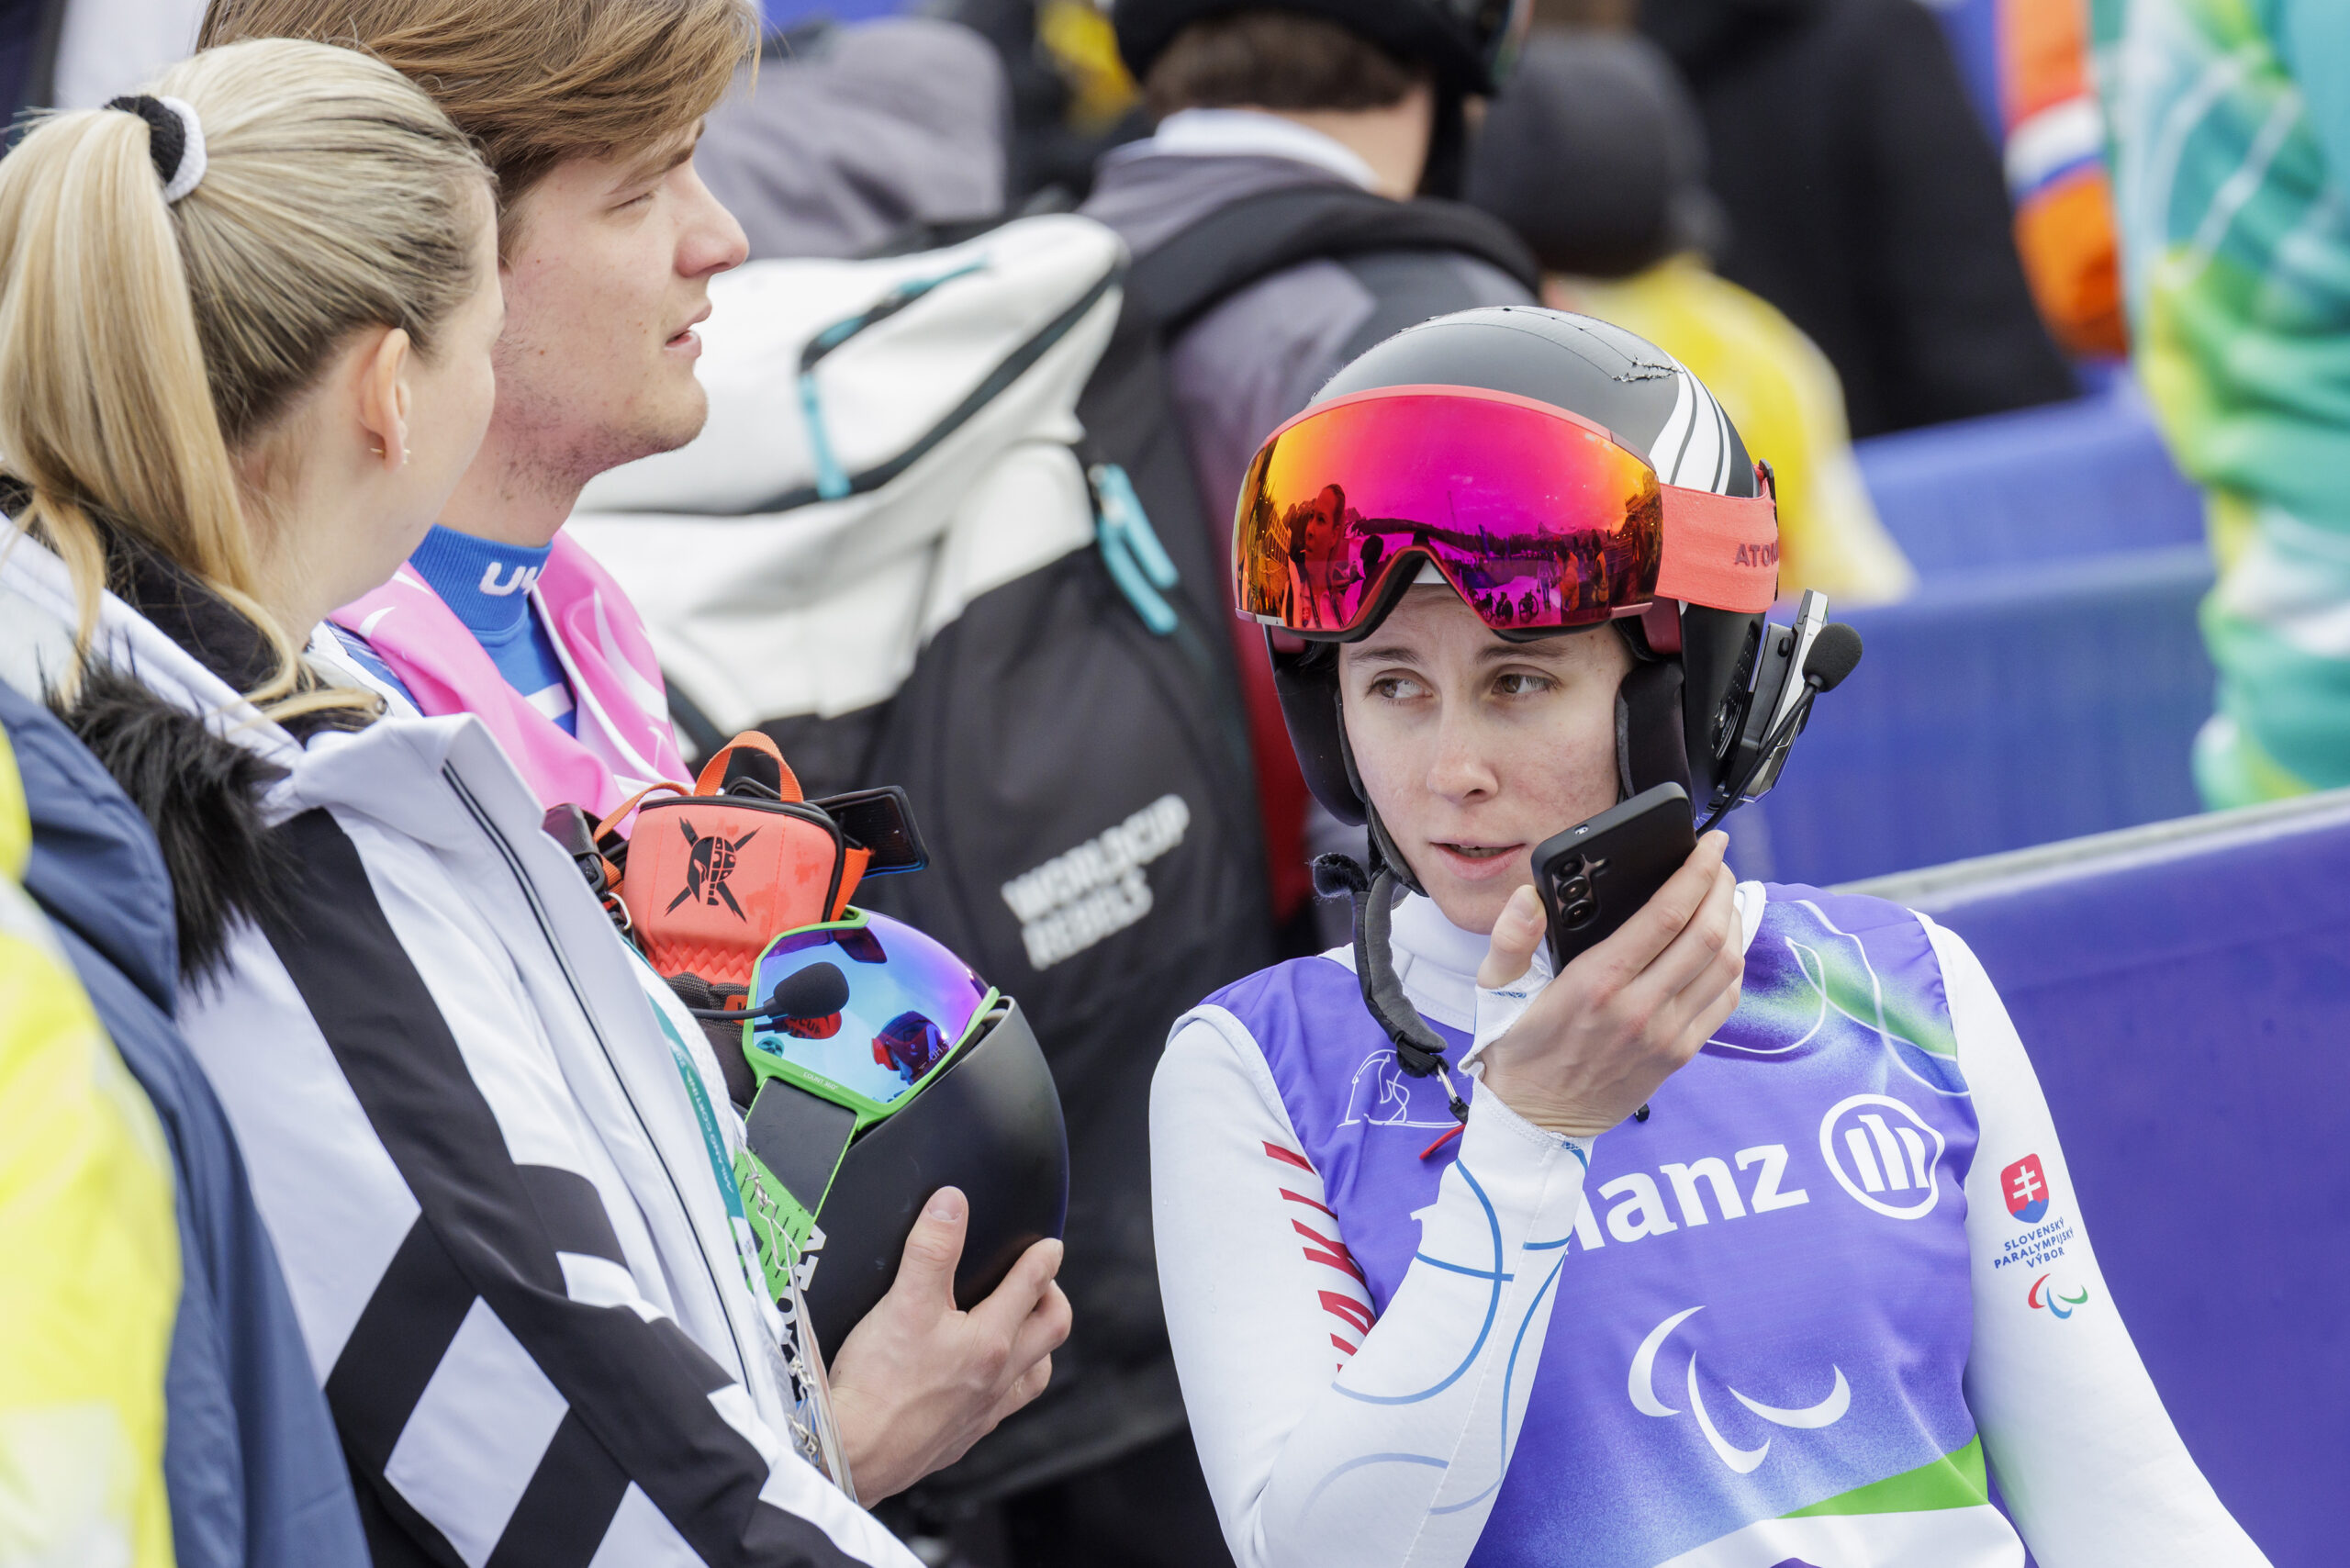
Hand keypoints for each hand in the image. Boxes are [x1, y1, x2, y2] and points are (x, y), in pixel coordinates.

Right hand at [824, 1186, 1071, 1502]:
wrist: (851, 1454)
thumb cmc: (877, 1386)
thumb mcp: (903, 1302)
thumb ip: (931, 1249)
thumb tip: (952, 1203)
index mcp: (990, 1342)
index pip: (1031, 1288)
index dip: (1043, 1259)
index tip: (1050, 1246)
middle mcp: (996, 1379)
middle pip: (1050, 1333)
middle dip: (1053, 1300)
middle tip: (1043, 1282)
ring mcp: (981, 1413)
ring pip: (1032, 1376)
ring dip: (1037, 1348)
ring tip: (1023, 1329)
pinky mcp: (960, 1437)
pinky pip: (1001, 1409)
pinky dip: (1005, 1386)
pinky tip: (984, 1382)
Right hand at [1473, 831, 1742, 1137]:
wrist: (1536, 1123)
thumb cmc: (1517, 1052)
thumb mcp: (1496, 990)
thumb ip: (1511, 938)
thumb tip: (1529, 896)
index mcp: (1595, 984)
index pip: (1666, 915)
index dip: (1698, 872)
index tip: (1710, 846)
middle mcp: (1639, 1008)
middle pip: (1708, 934)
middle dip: (1722, 887)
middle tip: (1720, 864)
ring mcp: (1665, 1035)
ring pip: (1726, 966)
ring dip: (1734, 922)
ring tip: (1723, 897)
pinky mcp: (1679, 1055)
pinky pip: (1724, 1002)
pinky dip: (1733, 965)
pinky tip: (1723, 945)